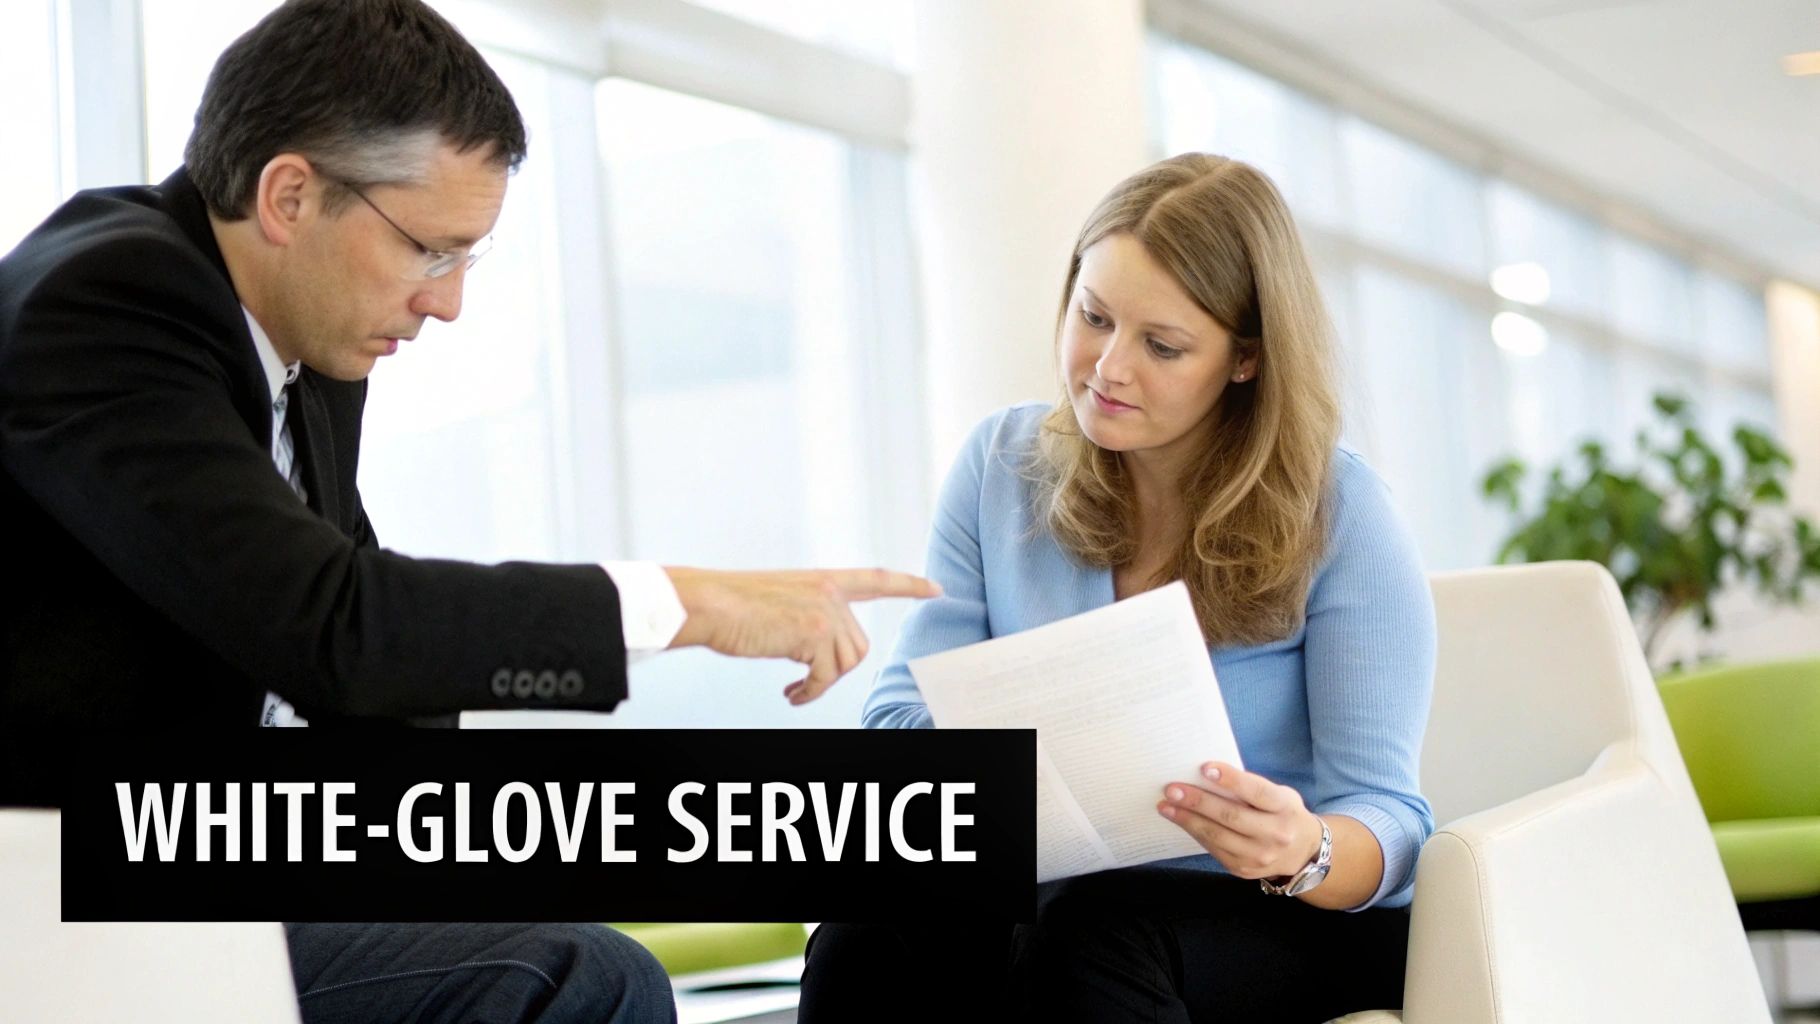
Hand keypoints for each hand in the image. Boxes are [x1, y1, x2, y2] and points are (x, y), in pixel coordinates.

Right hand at [663, 567, 941, 704]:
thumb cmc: (733, 607)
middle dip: (833, 669)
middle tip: (802, 683)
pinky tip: (790, 694)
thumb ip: (811, 614)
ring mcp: (825, 611)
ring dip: (821, 683)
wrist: (709, 604)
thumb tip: (823, 652)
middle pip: (857, 644)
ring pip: (846, 663)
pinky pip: (826, 677)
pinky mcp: (814, 633)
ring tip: (795, 688)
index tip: (936, 589)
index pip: (877, 579)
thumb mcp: (781, 601)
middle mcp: (830, 591)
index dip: (909, 585)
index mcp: (823, 579)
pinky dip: (810, 693)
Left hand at [1157, 761, 1322, 880]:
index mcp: (1284, 808)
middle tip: (1172, 789)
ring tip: (1165, 806)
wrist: (1302, 853)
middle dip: (1198, 802)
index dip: (1230, 780)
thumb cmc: (1282, 812)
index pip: (1256, 792)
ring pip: (1217, 836)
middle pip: (1231, 816)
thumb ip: (1250, 788)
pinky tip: (1180, 821)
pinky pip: (1214, 849)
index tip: (1205, 768)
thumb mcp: (1278, 795)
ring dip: (1187, 820)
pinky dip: (1195, 833)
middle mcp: (1275, 834)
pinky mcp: (1244, 869)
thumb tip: (1206, 776)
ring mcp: (1259, 856)